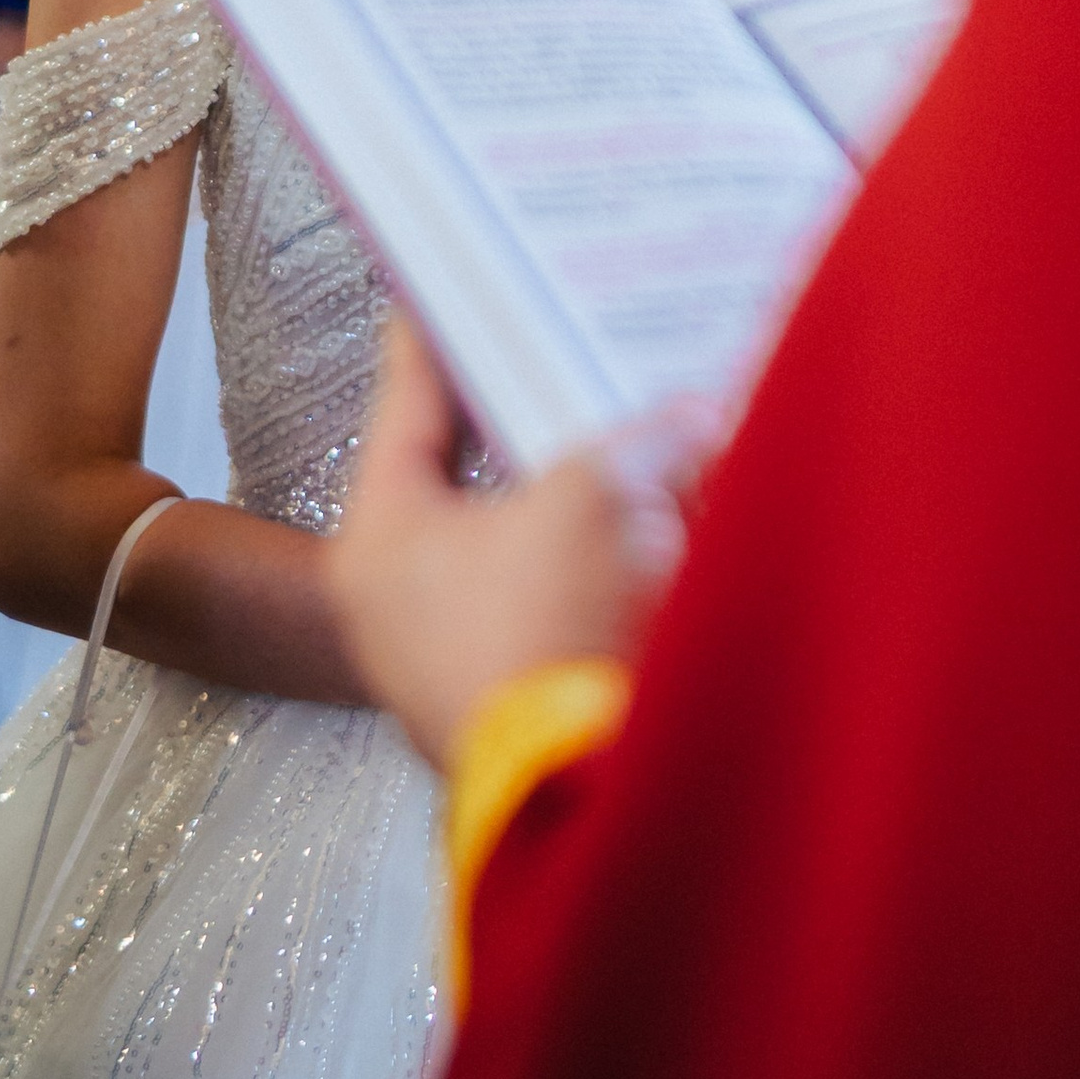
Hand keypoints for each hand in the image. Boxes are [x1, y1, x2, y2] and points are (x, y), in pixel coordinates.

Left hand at [328, 320, 714, 769]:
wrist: (582, 795)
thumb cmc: (547, 628)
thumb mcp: (593, 502)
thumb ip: (642, 445)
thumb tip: (698, 417)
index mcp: (381, 539)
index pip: (406, 409)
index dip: (435, 339)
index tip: (444, 283)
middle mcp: (400, 602)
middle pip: (469, 480)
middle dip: (532, 423)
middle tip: (564, 351)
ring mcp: (456, 660)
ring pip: (525, 546)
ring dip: (582, 499)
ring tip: (638, 429)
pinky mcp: (520, 700)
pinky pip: (562, 603)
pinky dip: (605, 563)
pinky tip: (664, 523)